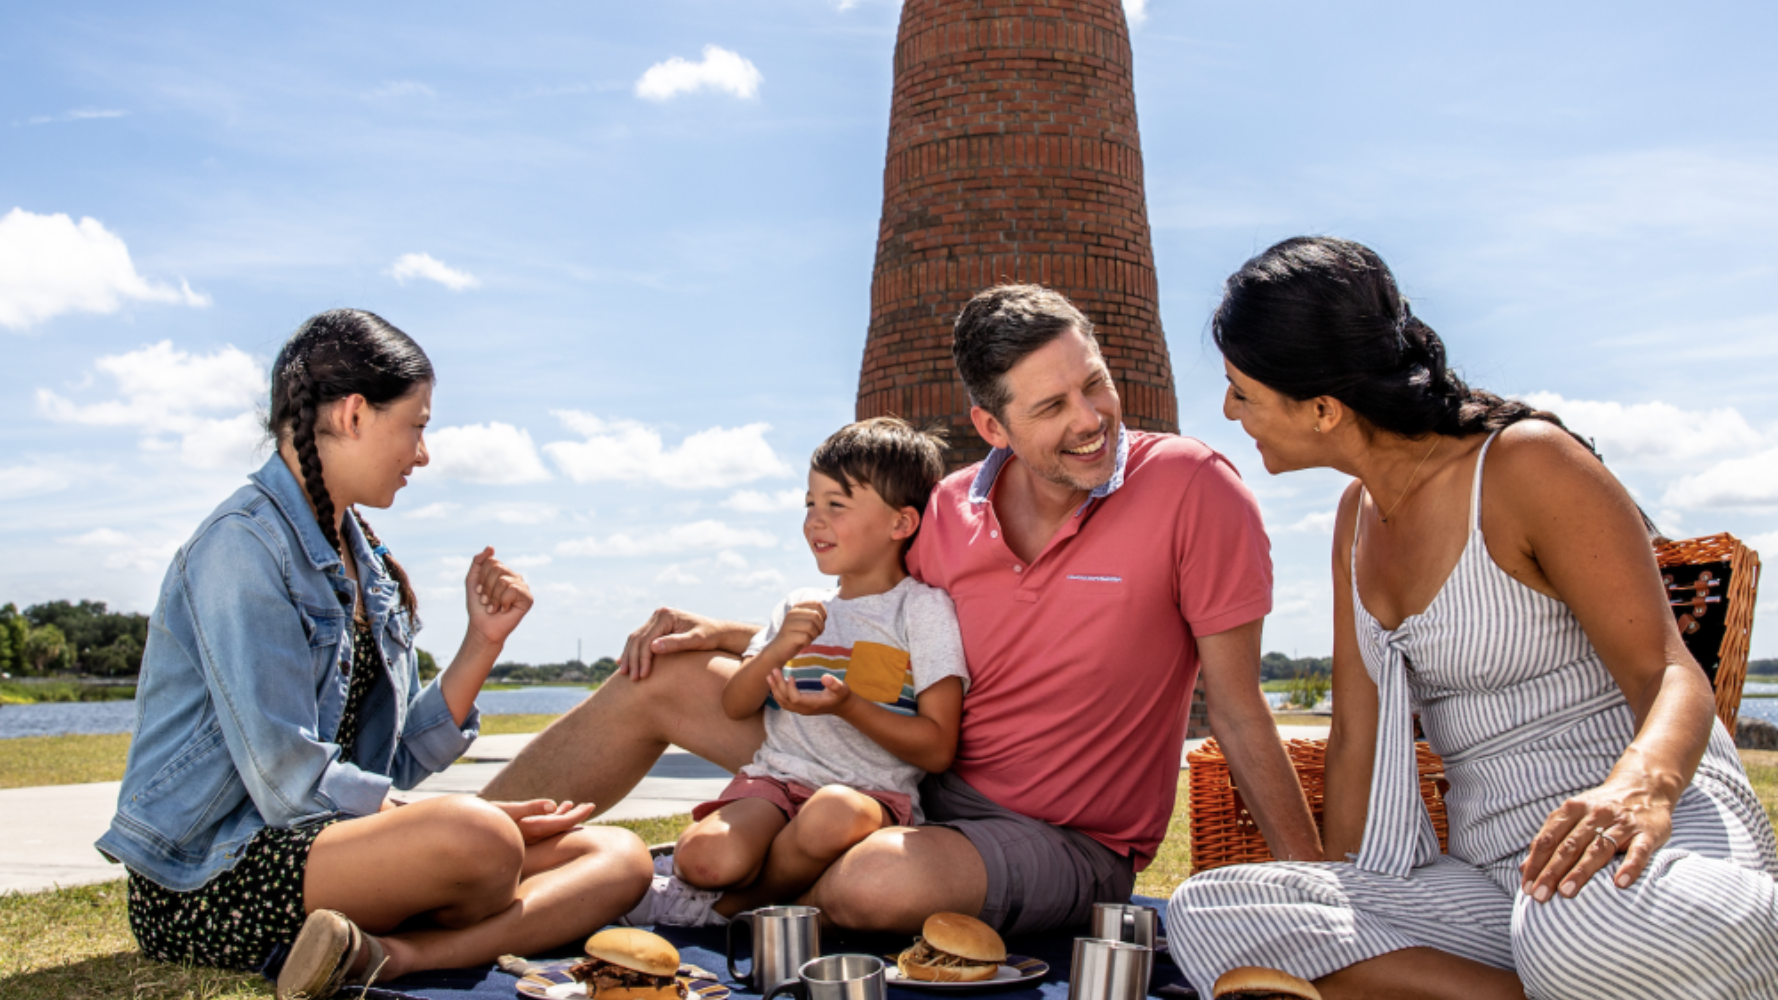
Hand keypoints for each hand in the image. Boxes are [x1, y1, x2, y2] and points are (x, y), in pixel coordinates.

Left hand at [465, 548, 532, 645]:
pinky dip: (503, 602)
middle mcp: (515, 577)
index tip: (480, 592)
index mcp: (504, 572)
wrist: (482, 628)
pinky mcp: (528, 598)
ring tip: (495, 607)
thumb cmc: (478, 606)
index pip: (492, 561)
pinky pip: (512, 590)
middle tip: (487, 601)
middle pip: (498, 569)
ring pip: (503, 580)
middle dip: (487, 587)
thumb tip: (491, 547)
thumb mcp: (473, 581)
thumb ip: (478, 562)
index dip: (482, 578)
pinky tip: (505, 610)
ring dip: (493, 597)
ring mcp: (523, 587)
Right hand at [491, 799, 596, 843]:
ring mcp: (524, 838)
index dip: (576, 815)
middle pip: (557, 827)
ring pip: (548, 827)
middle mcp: (530, 837)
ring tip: (572, 804)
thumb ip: (529, 808)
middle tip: (589, 805)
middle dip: (573, 816)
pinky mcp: (516, 835)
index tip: (590, 806)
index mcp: (532, 831)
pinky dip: (547, 817)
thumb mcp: (506, 811)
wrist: (460, 836)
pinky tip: (551, 809)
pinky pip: (537, 827)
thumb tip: (553, 805)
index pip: (560, 824)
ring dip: (561, 816)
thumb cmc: (482, 821)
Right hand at [619, 607, 727, 680]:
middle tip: (631, 678)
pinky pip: (640, 640)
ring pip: (635, 639)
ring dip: (630, 657)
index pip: (646, 639)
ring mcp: (657, 620)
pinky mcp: (658, 627)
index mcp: (666, 615)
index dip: (642, 659)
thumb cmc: (711, 637)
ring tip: (625, 674)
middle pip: (637, 638)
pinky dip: (633, 652)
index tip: (642, 676)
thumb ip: (676, 643)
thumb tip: (653, 647)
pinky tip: (625, 663)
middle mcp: (659, 615)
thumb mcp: (696, 641)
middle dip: (633, 659)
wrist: (720, 633)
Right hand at [764, 601, 827, 660]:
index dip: (823, 615)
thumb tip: (824, 615)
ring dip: (814, 635)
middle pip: (816, 615)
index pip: (817, 604)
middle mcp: (792, 613)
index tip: (819, 624)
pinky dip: (808, 642)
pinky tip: (802, 643)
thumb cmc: (797, 635)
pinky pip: (806, 637)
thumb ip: (815, 616)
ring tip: (808, 638)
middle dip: (820, 626)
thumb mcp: (806, 622)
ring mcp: (789, 624)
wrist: (779, 649)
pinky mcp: (788, 635)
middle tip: (815, 634)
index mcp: (797, 607)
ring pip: (811, 626)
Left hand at [766, 668, 852, 716]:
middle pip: (786, 700)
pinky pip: (784, 703)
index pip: (795, 699)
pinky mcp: (799, 708)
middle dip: (778, 685)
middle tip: (774, 670)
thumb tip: (825, 677)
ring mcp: (801, 710)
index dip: (790, 688)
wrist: (842, 706)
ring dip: (775, 690)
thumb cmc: (841, 695)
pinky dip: (778, 694)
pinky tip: (775, 684)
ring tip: (770, 676)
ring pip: (783, 702)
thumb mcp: (842, 688)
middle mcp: (804, 709)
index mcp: (813, 704)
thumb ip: (834, 684)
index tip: (791, 676)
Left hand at [1519, 779, 1672, 901]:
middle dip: (1552, 872)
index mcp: (1573, 809)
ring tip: (1566, 892)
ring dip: (1580, 872)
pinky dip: (1630, 867)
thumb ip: (1550, 840)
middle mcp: (1595, 814)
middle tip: (1540, 895)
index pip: (1548, 838)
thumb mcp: (1573, 816)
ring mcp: (1622, 823)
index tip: (1527, 887)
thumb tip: (1524, 868)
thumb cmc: (1601, 810)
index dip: (1535, 863)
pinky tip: (1620, 883)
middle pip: (1569, 846)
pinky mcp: (1647, 833)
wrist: (1645, 787)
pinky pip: (1639, 851)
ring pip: (1598, 849)